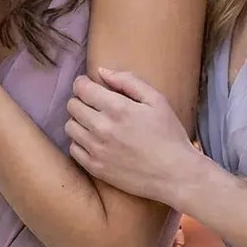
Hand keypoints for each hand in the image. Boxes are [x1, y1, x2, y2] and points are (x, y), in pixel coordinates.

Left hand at [65, 69, 203, 205]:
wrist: (176, 175)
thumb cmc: (169, 135)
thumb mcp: (157, 100)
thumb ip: (128, 81)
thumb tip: (101, 72)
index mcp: (117, 108)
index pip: (81, 88)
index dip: (83, 83)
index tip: (89, 86)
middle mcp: (102, 128)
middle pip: (72, 105)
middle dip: (81, 100)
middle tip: (95, 104)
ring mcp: (97, 150)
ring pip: (70, 127)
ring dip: (79, 121)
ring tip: (94, 123)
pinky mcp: (96, 168)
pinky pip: (73, 149)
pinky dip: (80, 142)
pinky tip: (95, 141)